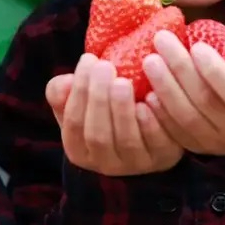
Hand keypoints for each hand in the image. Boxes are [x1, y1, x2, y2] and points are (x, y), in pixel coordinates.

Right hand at [45, 52, 182, 176]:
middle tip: (104, 66)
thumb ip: (62, 90)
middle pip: (98, 135)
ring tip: (123, 82)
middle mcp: (104, 163)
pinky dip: (152, 122)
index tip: (88, 60)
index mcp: (79, 151)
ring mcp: (135, 164)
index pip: (74, 124)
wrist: (148, 122)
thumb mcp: (79, 99)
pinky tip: (150, 98)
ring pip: (127, 140)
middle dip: (99, 99)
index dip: (79, 92)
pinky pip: (157, 143)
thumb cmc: (105, 106)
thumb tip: (64, 84)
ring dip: (123, 110)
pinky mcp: (163, 158)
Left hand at [142, 30, 224, 155]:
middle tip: (161, 40)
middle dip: (180, 69)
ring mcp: (217, 143)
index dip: (215, 70)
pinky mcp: (197, 147)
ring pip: (186, 117)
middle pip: (205, 102)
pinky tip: (147, 90)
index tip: (197, 45)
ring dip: (164, 87)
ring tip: (149, 60)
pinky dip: (158, 112)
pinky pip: (174, 132)